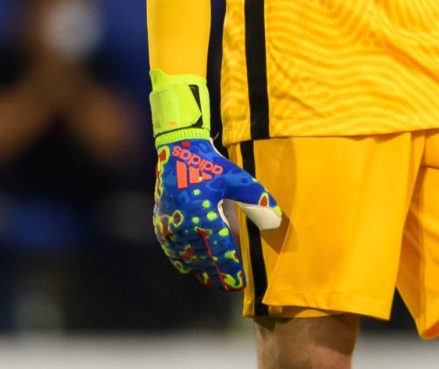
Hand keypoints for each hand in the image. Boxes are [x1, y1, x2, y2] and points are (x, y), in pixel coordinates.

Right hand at [153, 136, 281, 288]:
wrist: (178, 150)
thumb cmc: (210, 164)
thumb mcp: (237, 178)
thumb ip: (257, 199)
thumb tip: (277, 219)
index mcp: (202, 215)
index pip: (220, 251)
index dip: (230, 269)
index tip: (240, 282)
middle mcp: (183, 225)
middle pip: (203, 259)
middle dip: (217, 275)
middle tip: (231, 287)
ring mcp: (169, 226)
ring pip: (187, 258)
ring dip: (201, 270)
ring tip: (215, 280)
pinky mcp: (161, 224)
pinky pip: (173, 251)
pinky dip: (184, 261)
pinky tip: (193, 267)